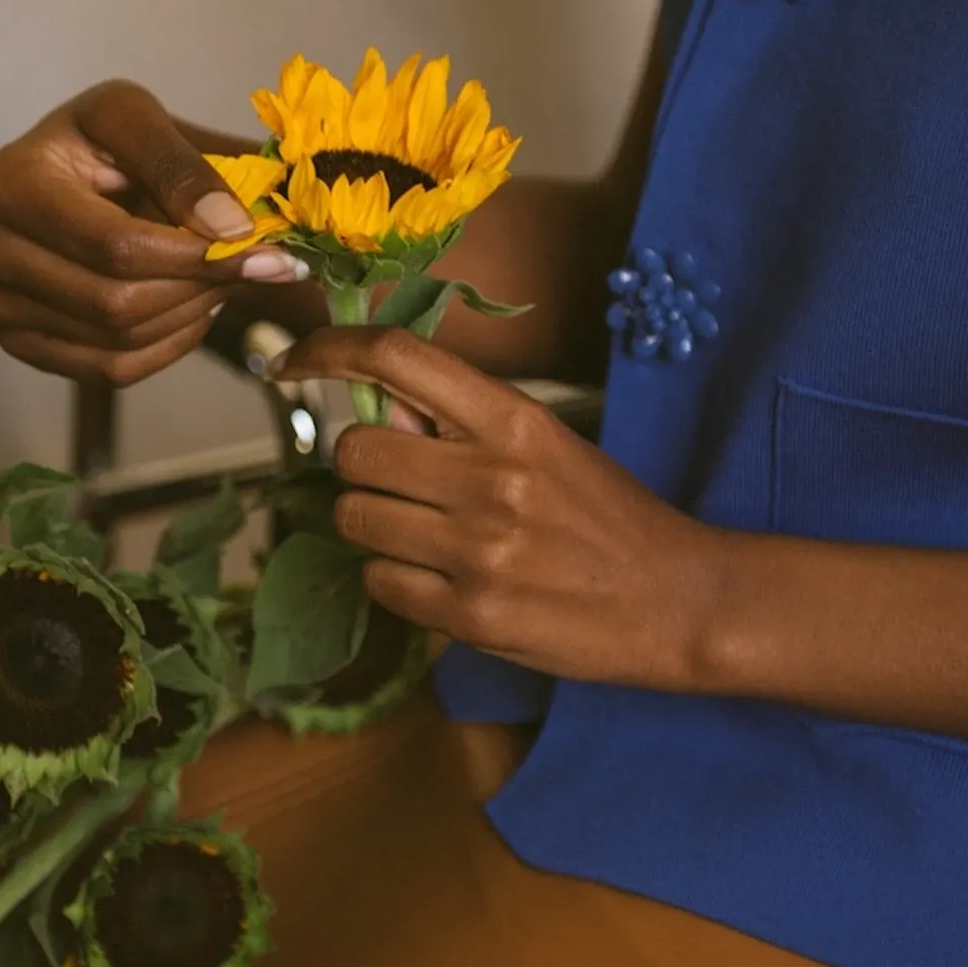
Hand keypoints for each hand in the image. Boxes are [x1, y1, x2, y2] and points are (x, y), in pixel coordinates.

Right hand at [0, 81, 304, 385]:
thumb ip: (186, 167)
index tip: (266, 253)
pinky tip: (189, 308)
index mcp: (10, 181)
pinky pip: (108, 369)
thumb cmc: (107, 144)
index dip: (198, 256)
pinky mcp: (16, 341)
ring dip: (188, 315)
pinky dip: (167, 345)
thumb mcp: (142, 121)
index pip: (115, 245)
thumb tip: (230, 230)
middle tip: (250, 269)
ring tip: (219, 280)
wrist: (77, 177)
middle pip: (114, 301)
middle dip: (197, 288)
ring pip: (116, 340)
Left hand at [275, 328, 721, 688]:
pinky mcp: (470, 615)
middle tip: (397, 483)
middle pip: (353, 450)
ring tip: (424, 535)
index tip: (292, 362)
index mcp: (513, 421)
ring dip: (373, 525)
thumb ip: (466, 424)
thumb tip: (380, 411)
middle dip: (361, 466)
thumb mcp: (548, 444)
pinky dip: (396, 580)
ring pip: (355, 519)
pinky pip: (380, 583)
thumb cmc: (609, 518)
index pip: (396, 357)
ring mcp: (477, 551)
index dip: (328, 351)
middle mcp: (490, 479)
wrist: (676, 601)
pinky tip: (442, 579)